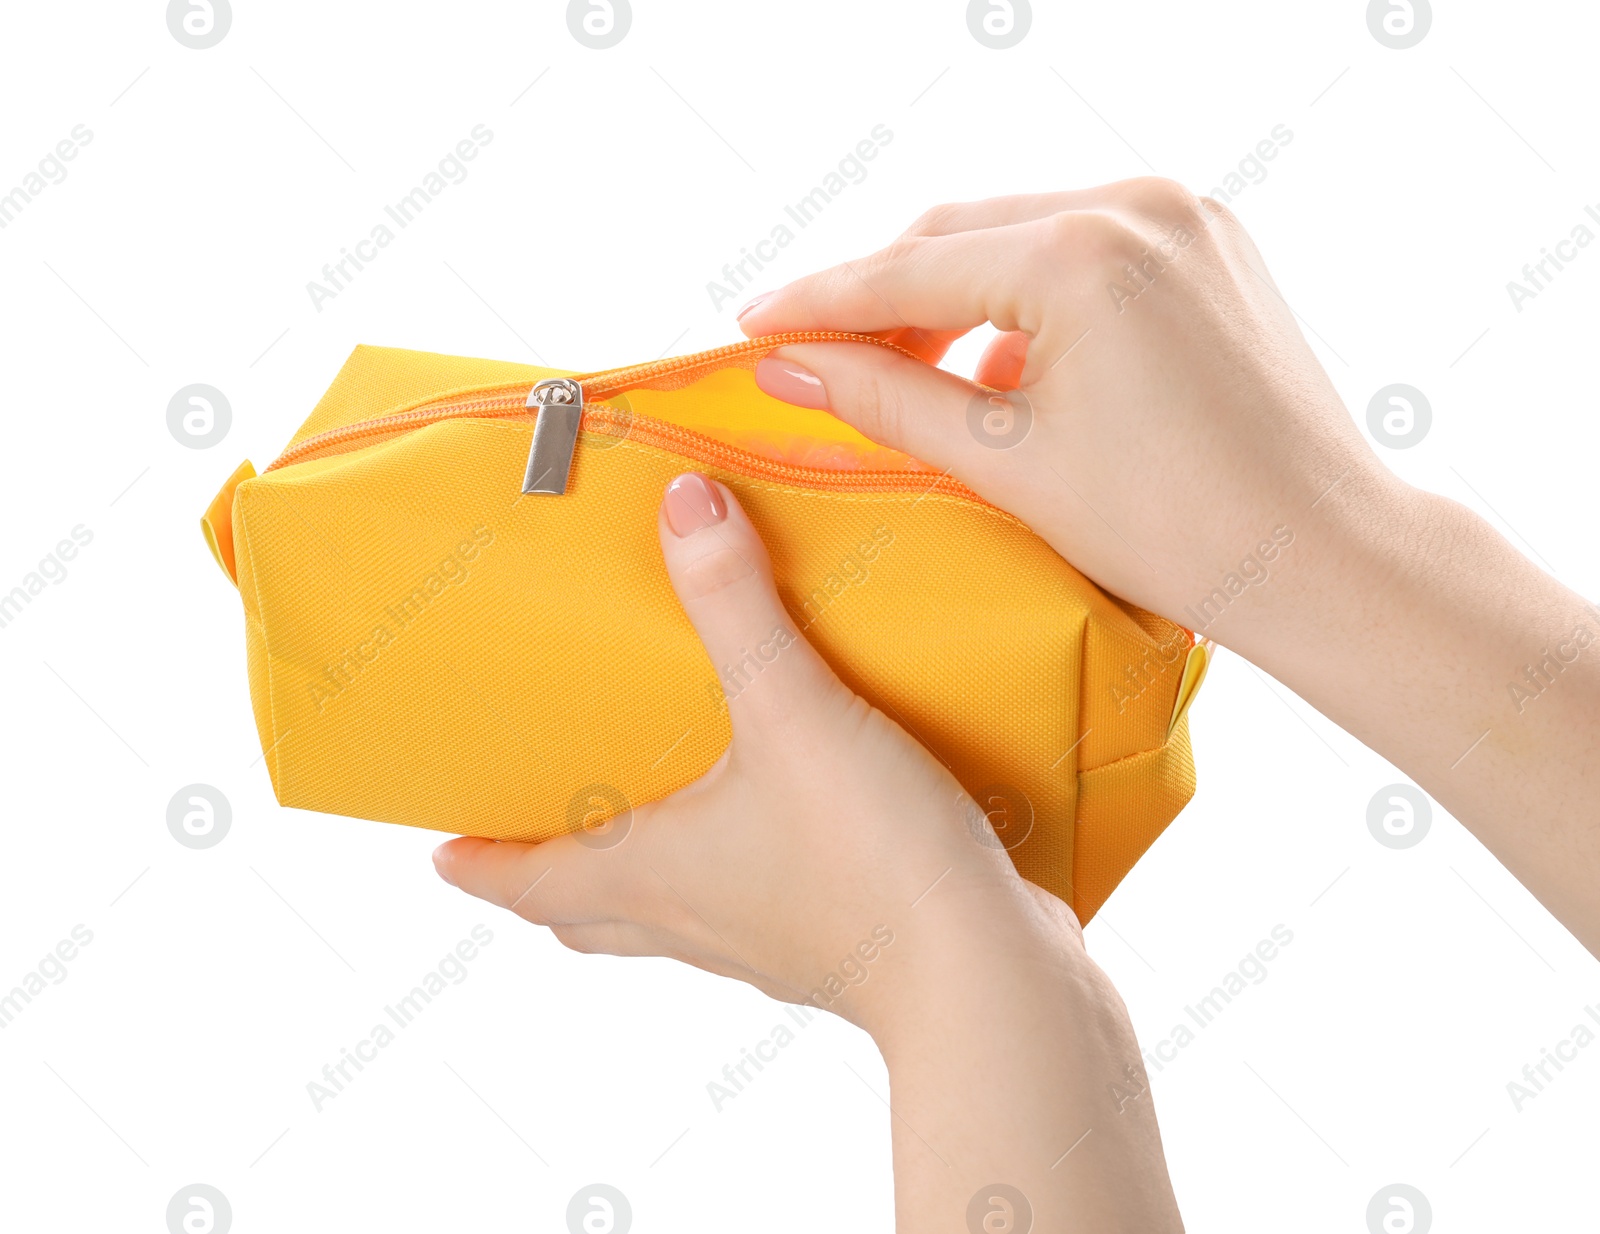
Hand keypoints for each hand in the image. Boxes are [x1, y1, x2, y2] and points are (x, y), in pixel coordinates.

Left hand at [434, 472, 1184, 1231]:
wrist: (985, 974)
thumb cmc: (869, 857)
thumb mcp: (790, 710)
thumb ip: (735, 604)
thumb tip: (683, 506)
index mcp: (649, 875)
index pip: (527, 884)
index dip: (478, 865)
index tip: (438, 853)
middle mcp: (691, 921)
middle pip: (588, 914)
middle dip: (551, 876)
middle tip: (535, 829)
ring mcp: (762, 944)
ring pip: (668, 918)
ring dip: (640, 879)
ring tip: (645, 818)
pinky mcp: (831, 945)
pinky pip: (752, 913)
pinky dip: (733, 877)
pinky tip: (776, 830)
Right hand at [738, 180, 1599, 955]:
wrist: (1317, 553)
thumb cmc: (1171, 526)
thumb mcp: (1005, 461)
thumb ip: (886, 398)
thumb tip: (788, 364)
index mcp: (1082, 252)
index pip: (911, 265)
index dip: (822, 299)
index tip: (755, 323)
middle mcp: (1136, 203)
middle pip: (963, 231)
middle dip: (887, 294)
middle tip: (823, 354)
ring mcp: (1183, 214)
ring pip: (1023, 234)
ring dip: (959, 293)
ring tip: (916, 370)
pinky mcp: (1211, 240)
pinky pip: (1086, 248)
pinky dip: (1032, 295)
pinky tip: (1008, 365)